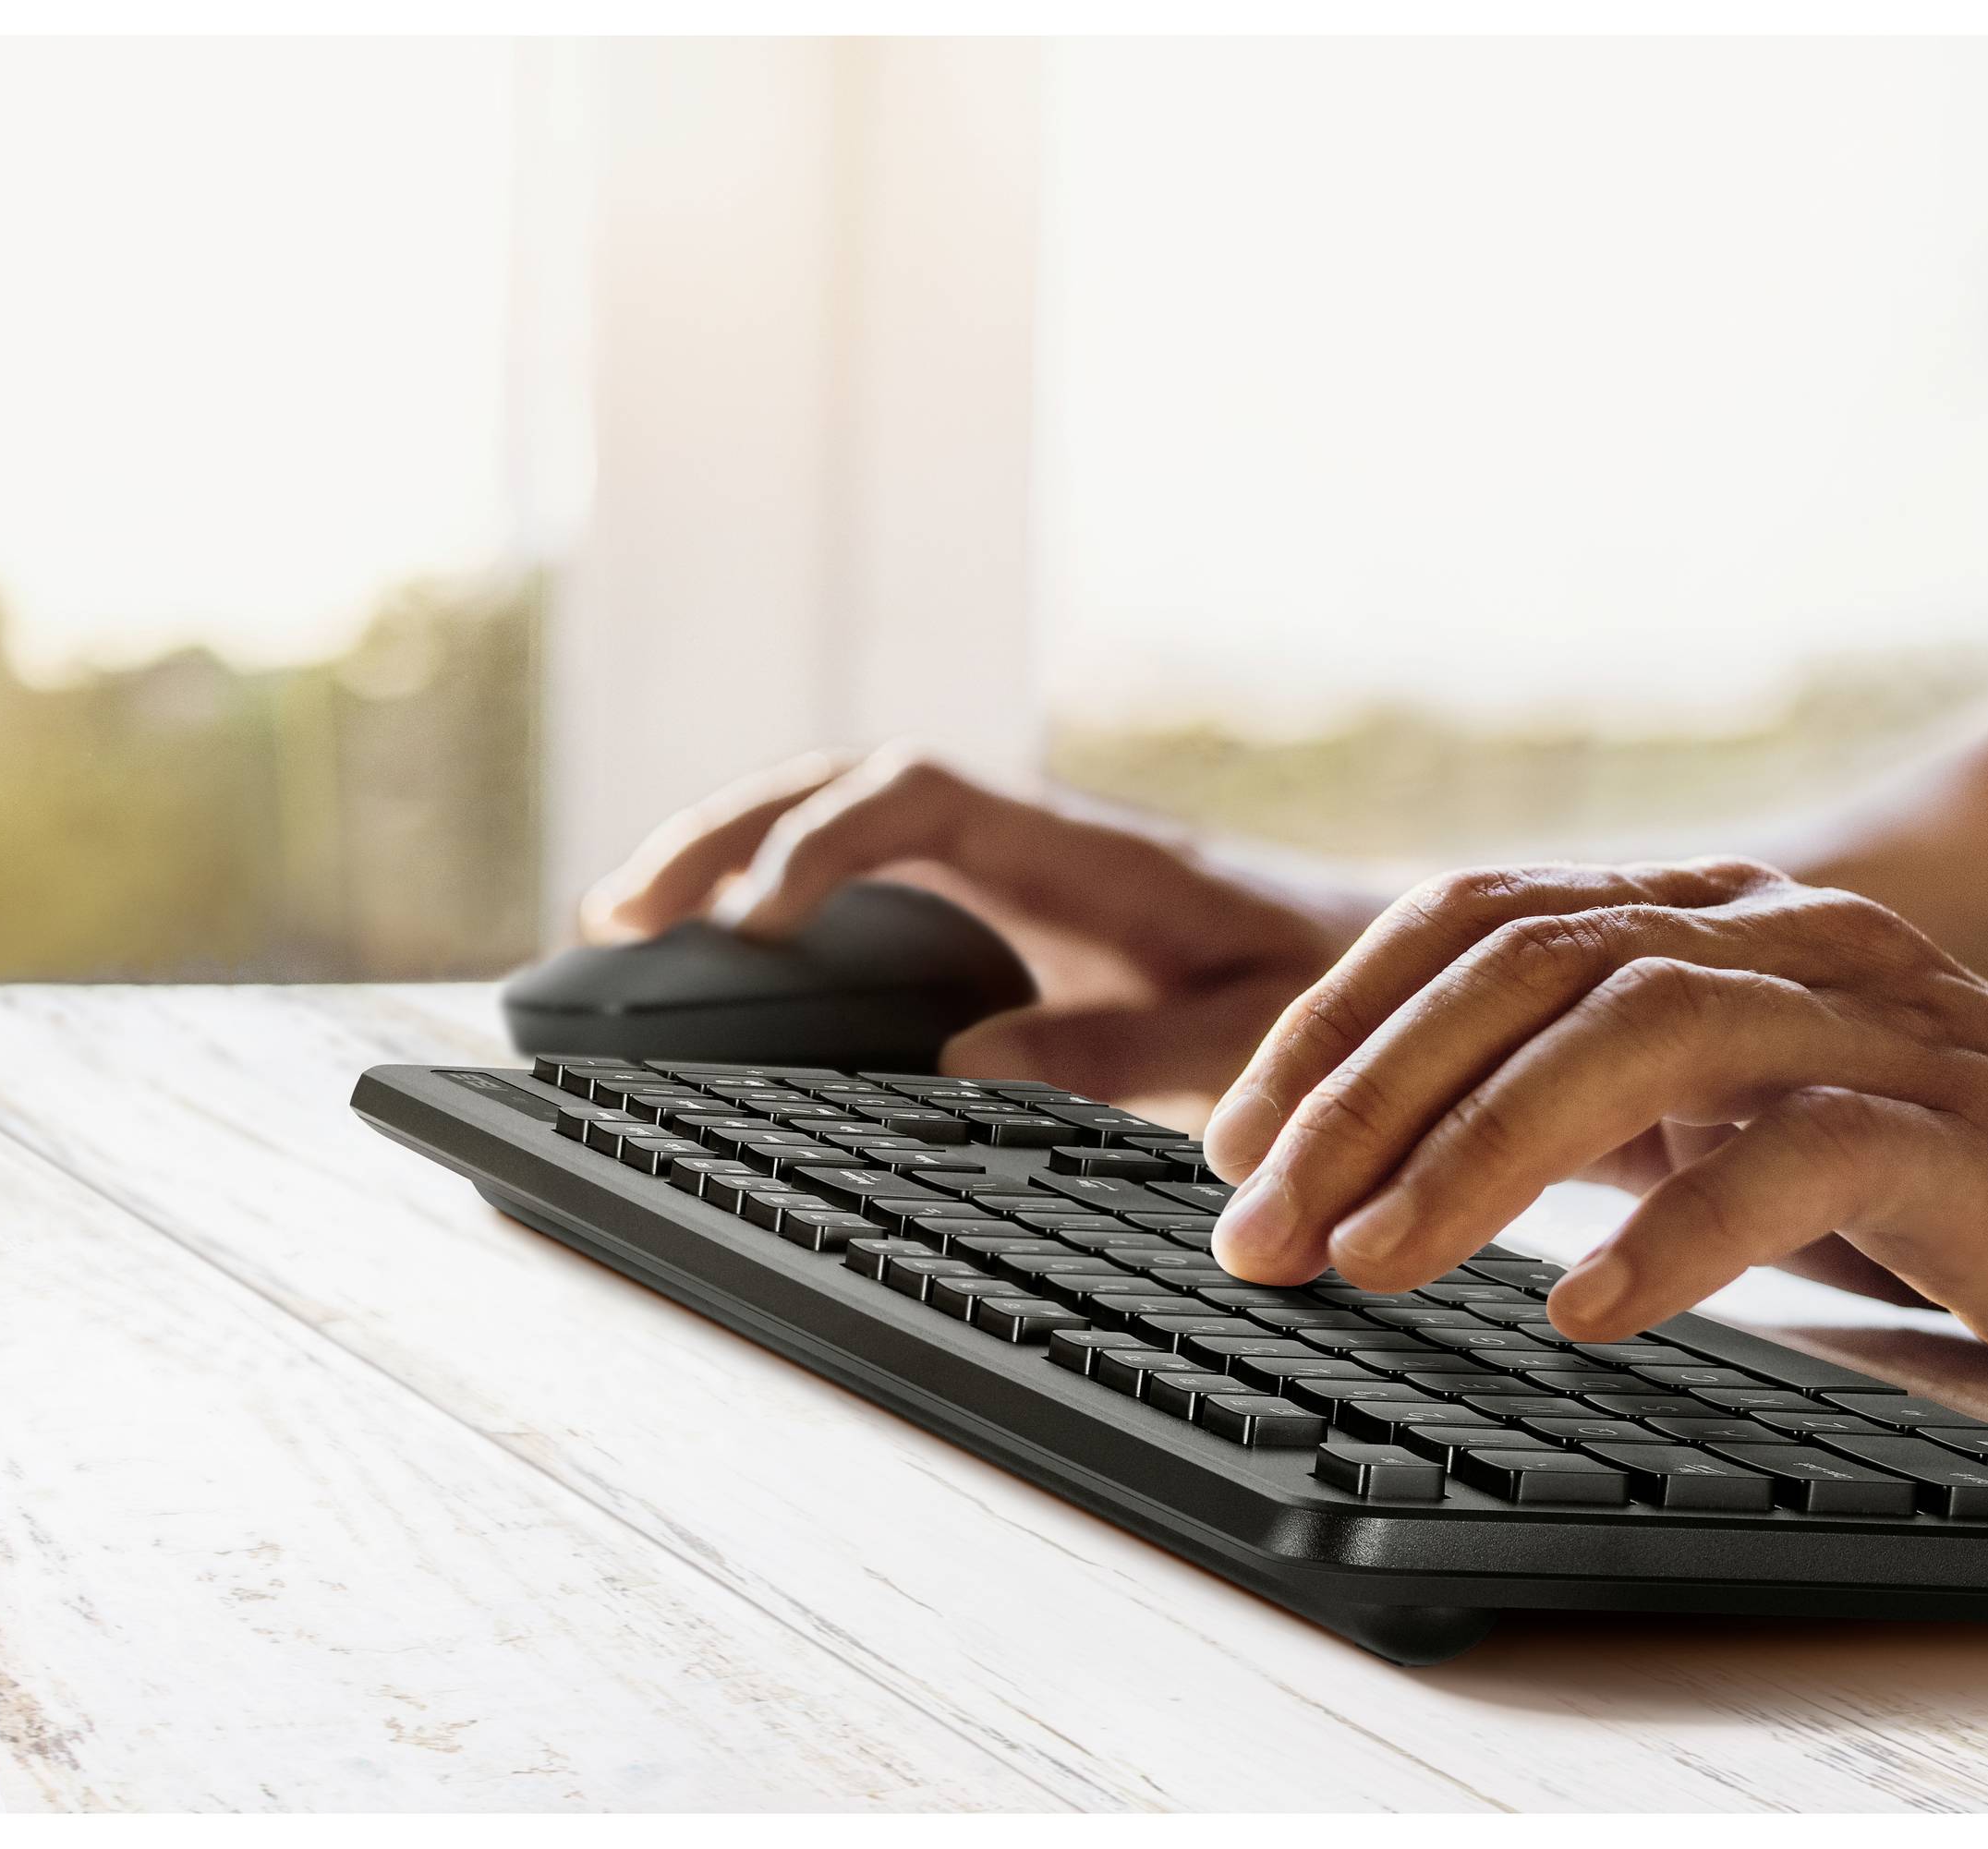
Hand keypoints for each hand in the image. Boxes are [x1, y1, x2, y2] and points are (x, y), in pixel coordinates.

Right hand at [583, 748, 1375, 1103]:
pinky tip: (721, 942)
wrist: (1365, 947)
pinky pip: (867, 863)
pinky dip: (781, 883)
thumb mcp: (1233, 1029)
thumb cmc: (1307, 982)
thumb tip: (959, 1068)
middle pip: (841, 785)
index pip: (917, 799)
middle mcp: (1021, 832)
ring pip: (838, 814)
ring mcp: (1000, 857)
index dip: (824, 844)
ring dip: (732, 850)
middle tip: (622, 913)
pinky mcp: (995, 895)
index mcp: (1074, 847)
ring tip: (622, 918)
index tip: (753, 923)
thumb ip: (1113, 1046)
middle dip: (725, 834)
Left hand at [1200, 857, 1987, 1393]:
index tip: (1234, 1141)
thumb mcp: (1731, 1113)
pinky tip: (1584, 1314)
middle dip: (1365, 1096)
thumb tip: (1389, 1155)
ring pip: (1639, 1031)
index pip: (1483, 920)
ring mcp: (1874, 1019)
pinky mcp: (1963, 1125)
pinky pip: (1800, 1151)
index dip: (1341, 1020)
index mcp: (1713, 922)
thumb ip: (1592, 1102)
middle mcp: (1780, 938)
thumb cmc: (1948, 1175)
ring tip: (1374, 1265)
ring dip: (1479, 1152)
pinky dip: (1676, 1229)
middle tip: (1261, 1228)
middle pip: (1528, 964)